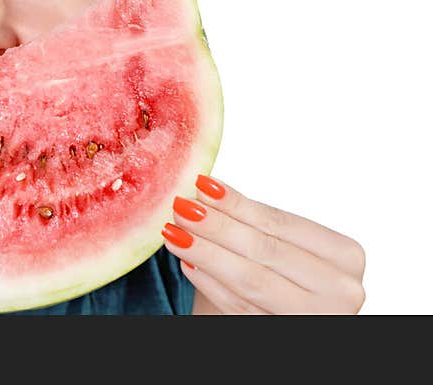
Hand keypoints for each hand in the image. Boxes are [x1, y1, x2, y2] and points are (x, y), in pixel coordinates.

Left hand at [161, 174, 365, 313]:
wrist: (287, 316)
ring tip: (174, 232)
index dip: (238, 204)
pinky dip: (211, 285)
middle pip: (266, 250)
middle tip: (180, 207)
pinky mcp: (285, 335)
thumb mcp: (281, 246)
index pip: (281, 224)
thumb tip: (205, 187)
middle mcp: (341, 291)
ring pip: (251, 281)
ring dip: (206, 253)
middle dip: (217, 226)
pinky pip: (242, 308)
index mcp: (346, 255)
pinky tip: (188, 264)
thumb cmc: (287, 276)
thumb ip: (252, 221)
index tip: (201, 184)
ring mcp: (316, 318)